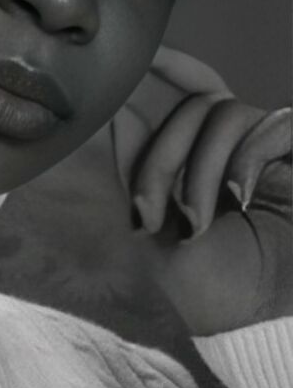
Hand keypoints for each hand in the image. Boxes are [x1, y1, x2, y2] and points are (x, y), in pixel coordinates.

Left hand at [113, 47, 291, 335]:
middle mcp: (228, 147)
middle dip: (159, 153)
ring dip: (198, 171)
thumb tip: (115, 112)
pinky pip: (271, 125)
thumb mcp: (155, 229)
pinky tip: (239, 197)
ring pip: (221, 112)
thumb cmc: (210, 285)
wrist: (260, 322)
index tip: (131, 64)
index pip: (174, 99)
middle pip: (188, 103)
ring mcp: (265, 150)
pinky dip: (246, 158)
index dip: (158, 73)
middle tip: (149, 211)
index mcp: (192, 158)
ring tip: (195, 225)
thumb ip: (139, 172)